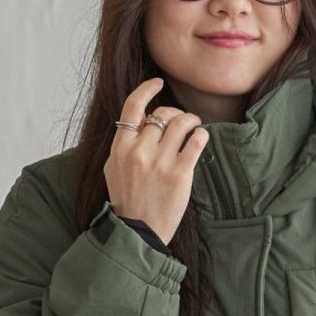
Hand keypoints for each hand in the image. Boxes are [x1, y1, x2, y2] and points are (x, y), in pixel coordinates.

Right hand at [103, 78, 208, 247]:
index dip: (147, 90)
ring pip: (181, 123)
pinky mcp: (180, 173)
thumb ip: (124, 144)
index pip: (133, 106)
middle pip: (162, 114)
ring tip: (193, 126)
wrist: (138, 231)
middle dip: (174, 113)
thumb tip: (137, 122)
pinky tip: (200, 138)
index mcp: (121, 148)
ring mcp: (160, 162)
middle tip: (180, 121)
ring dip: (191, 120)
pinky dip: (201, 134)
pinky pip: (196, 140)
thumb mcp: (114, 169)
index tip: (158, 83)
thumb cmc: (128, 201)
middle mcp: (140, 151)